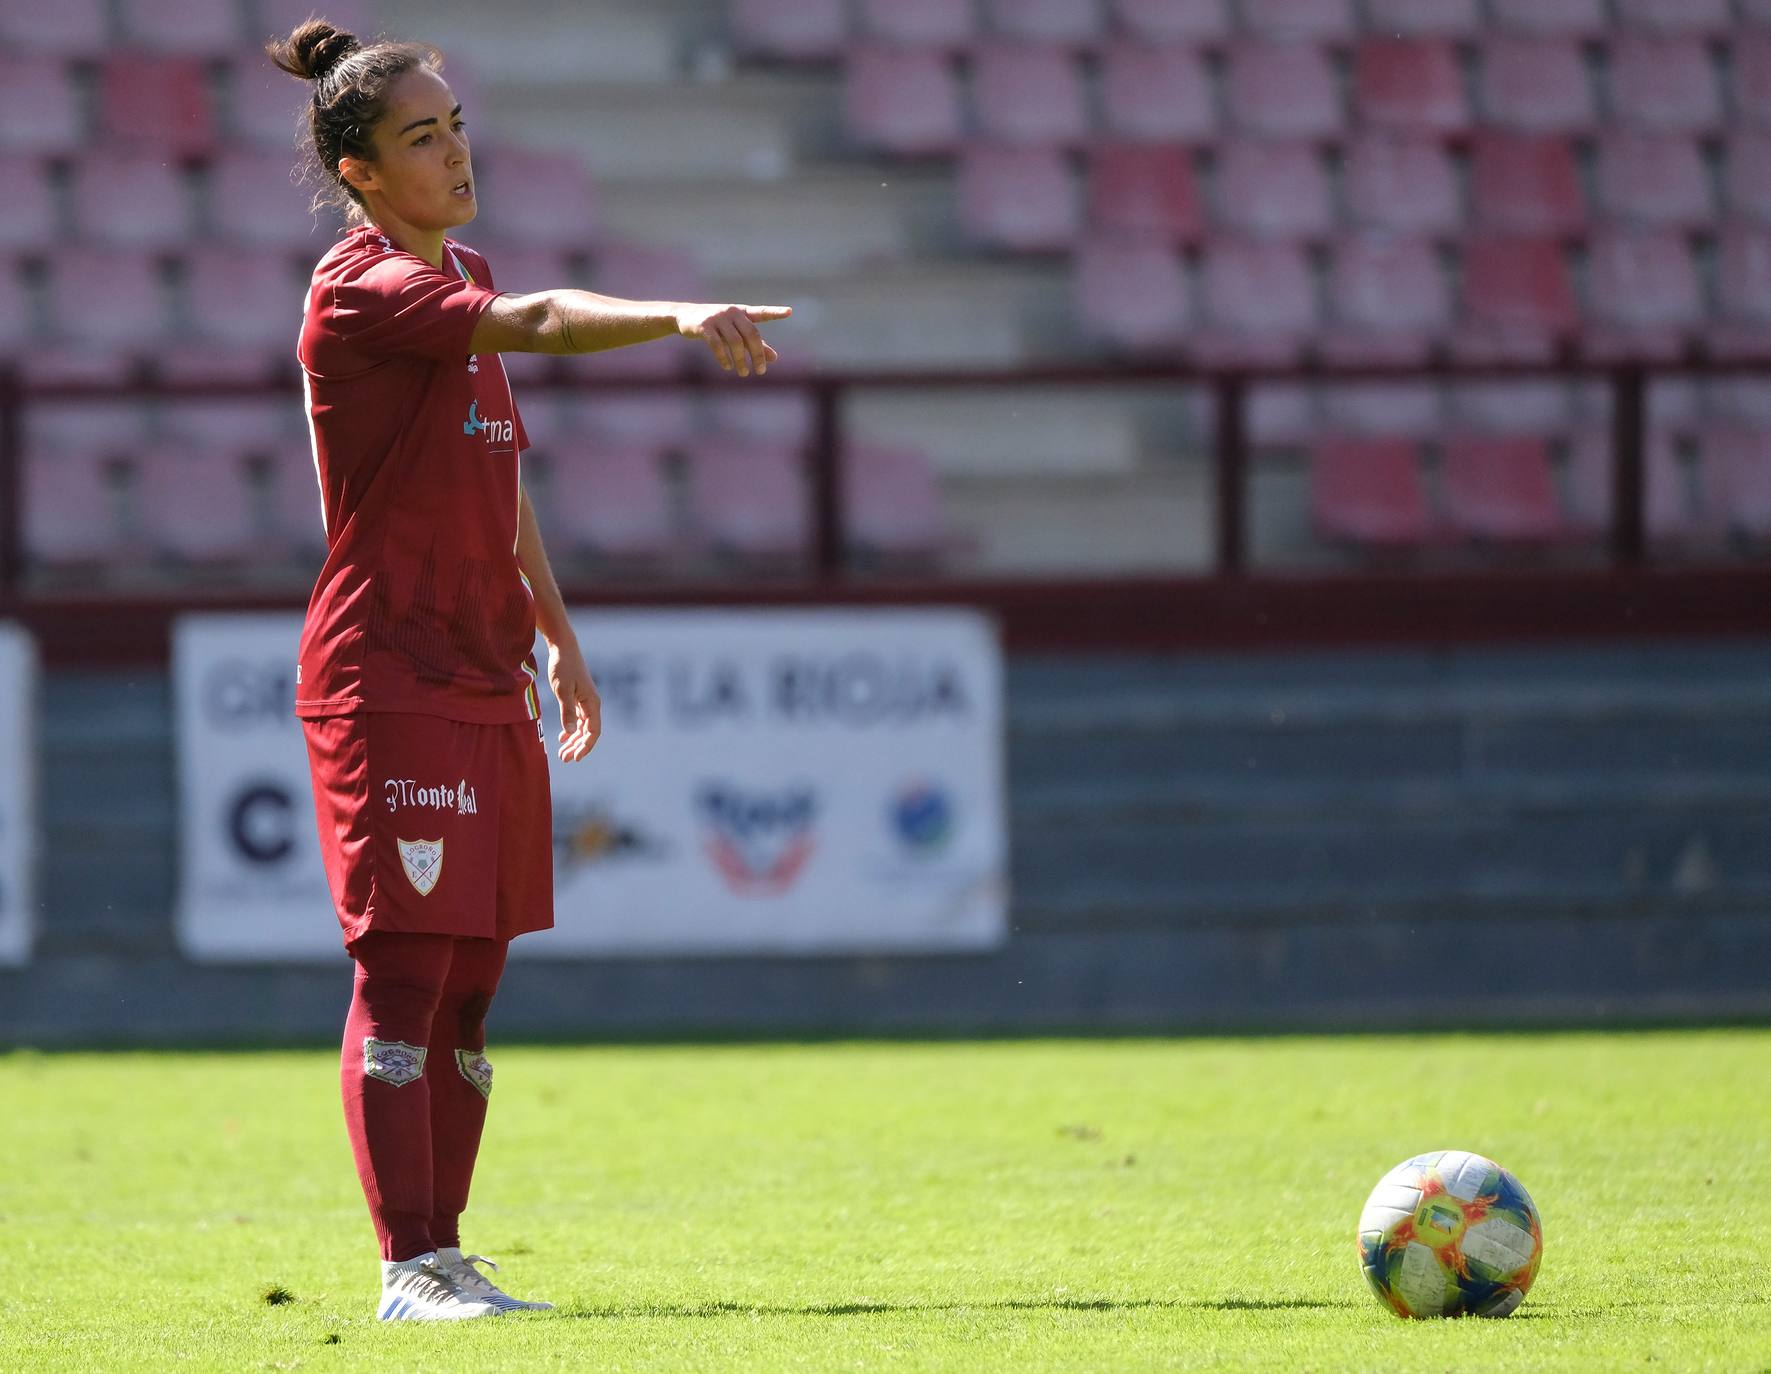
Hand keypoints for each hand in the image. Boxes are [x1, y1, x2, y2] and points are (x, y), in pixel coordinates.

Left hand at [548, 638, 600, 762]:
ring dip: (574, 740)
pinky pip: (578, 719)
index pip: (593, 731)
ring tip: (562, 752)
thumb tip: (572, 732)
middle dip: (578, 747)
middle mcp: (592, 704)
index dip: (586, 746)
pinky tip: (562, 737)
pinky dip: (571, 730)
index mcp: (592, 703)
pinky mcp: (578, 698)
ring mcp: (586, 701)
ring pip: (583, 727)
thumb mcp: (563, 690)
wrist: (563, 648)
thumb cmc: (563, 667)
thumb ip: (568, 711)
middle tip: (564, 759)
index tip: (576, 757)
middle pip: (588, 732)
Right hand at [676, 303, 791, 377]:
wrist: (685, 317)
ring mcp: (717, 318)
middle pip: (751, 334)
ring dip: (741, 360)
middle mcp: (732, 312)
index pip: (762, 312)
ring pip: (735, 342)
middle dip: (757, 354)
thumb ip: (756, 344)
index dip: (775, 312)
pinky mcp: (704, 326)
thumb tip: (774, 358)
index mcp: (743, 312)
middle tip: (761, 371)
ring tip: (744, 373)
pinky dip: (723, 358)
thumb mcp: (738, 333)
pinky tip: (728, 367)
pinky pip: (716, 344)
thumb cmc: (717, 326)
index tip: (790, 312)